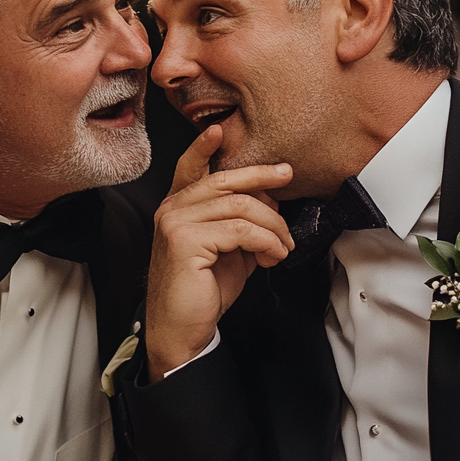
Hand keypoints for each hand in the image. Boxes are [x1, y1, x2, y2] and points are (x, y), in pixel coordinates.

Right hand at [146, 124, 293, 381]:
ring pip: (238, 206)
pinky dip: (266, 241)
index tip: (220, 130)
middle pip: (223, 180)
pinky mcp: (185, 241)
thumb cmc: (202, 292)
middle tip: (287, 177)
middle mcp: (172, 210)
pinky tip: (274, 254)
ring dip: (272, 224)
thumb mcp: (229, 250)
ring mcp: (176, 223)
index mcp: (178, 208)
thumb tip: (269, 201)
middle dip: (260, 176)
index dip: (203, 147)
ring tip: (284, 244)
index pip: (189, 168)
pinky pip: (240, 230)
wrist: (182, 330)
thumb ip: (243, 224)